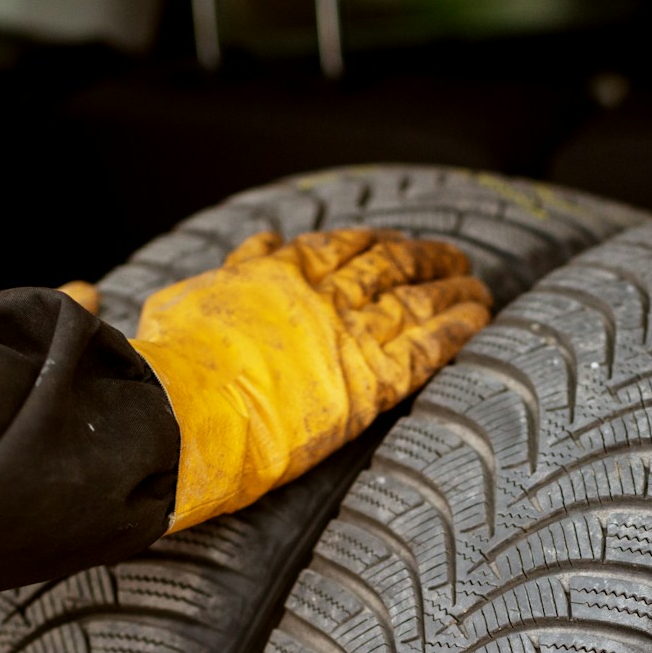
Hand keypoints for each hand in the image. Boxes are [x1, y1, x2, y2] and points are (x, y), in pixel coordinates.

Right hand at [128, 228, 491, 531]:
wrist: (184, 412)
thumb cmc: (173, 363)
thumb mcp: (190, 297)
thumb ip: (237, 267)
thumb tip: (263, 240)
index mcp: (279, 273)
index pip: (342, 247)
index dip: (376, 242)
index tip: (396, 242)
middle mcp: (322, 298)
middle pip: (390, 267)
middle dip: (426, 259)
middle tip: (452, 258)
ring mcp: (348, 338)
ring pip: (415, 303)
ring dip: (451, 291)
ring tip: (478, 288)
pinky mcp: (367, 384)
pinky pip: (426, 348)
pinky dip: (456, 330)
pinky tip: (478, 319)